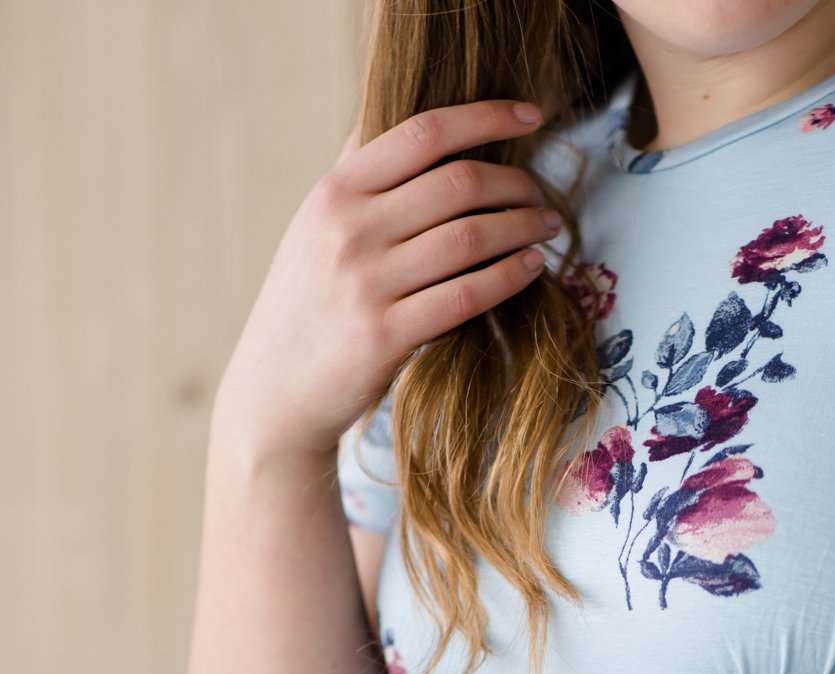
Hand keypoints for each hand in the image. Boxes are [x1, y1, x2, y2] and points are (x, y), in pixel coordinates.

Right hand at [217, 98, 561, 460]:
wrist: (275, 390)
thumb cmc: (307, 303)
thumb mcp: (316, 227)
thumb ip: (358, 176)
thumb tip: (395, 111)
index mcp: (335, 191)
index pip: (423, 132)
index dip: (487, 117)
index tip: (531, 117)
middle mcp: (349, 229)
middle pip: (458, 183)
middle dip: (516, 183)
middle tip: (543, 194)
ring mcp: (367, 283)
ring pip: (470, 237)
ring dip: (522, 227)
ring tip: (547, 227)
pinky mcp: (386, 336)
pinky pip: (466, 295)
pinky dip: (509, 276)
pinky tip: (532, 267)